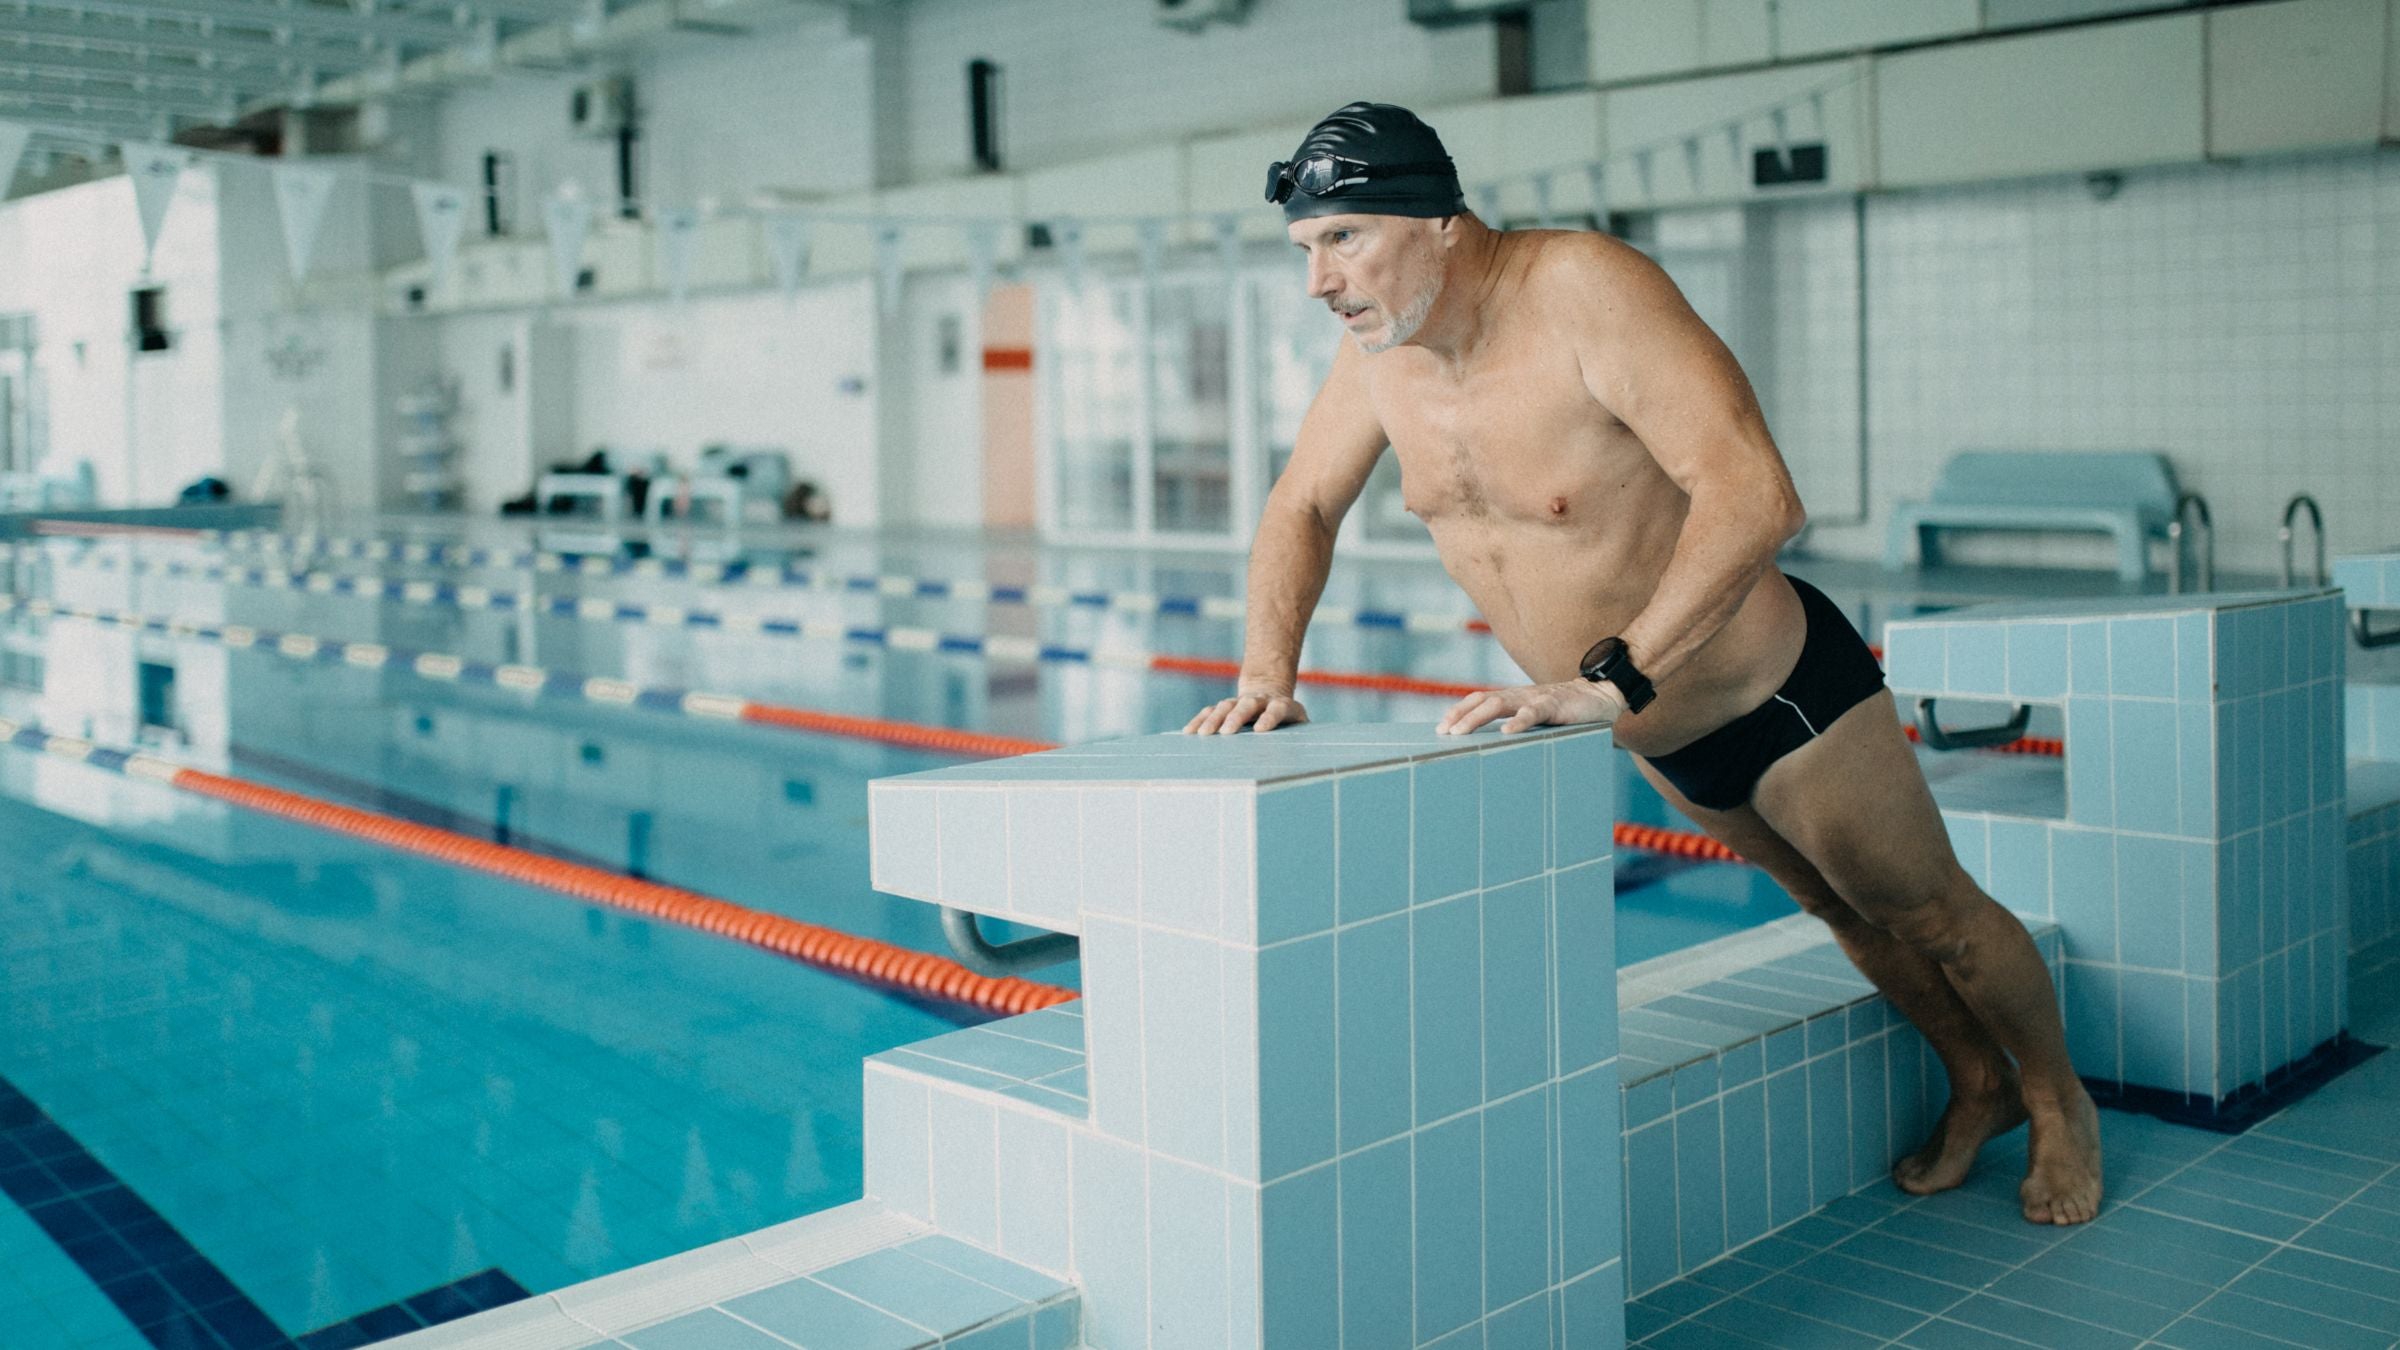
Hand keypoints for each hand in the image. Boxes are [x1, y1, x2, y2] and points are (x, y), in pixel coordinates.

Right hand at [1185, 682, 1309, 734]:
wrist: (1269, 691)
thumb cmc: (1288, 719)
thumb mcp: (1300, 726)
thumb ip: (1303, 738)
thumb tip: (1302, 763)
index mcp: (1281, 705)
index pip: (1277, 709)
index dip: (1269, 718)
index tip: (1260, 730)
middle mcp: (1259, 701)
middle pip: (1247, 705)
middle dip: (1236, 717)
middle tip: (1226, 732)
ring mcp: (1239, 701)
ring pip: (1225, 706)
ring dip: (1213, 720)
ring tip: (1202, 735)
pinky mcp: (1225, 706)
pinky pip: (1210, 711)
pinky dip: (1199, 720)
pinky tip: (1188, 732)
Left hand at [1437, 679, 1623, 735]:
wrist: (1602, 695)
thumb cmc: (1568, 710)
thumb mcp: (1539, 718)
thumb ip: (1521, 727)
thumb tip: (1499, 749)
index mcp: (1515, 698)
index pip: (1480, 699)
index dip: (1460, 710)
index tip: (1441, 727)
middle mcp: (1520, 695)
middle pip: (1482, 700)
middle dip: (1460, 715)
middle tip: (1443, 732)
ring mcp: (1536, 698)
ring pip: (1500, 703)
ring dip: (1477, 718)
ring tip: (1460, 732)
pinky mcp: (1555, 705)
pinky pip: (1533, 712)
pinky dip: (1518, 721)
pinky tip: (1507, 732)